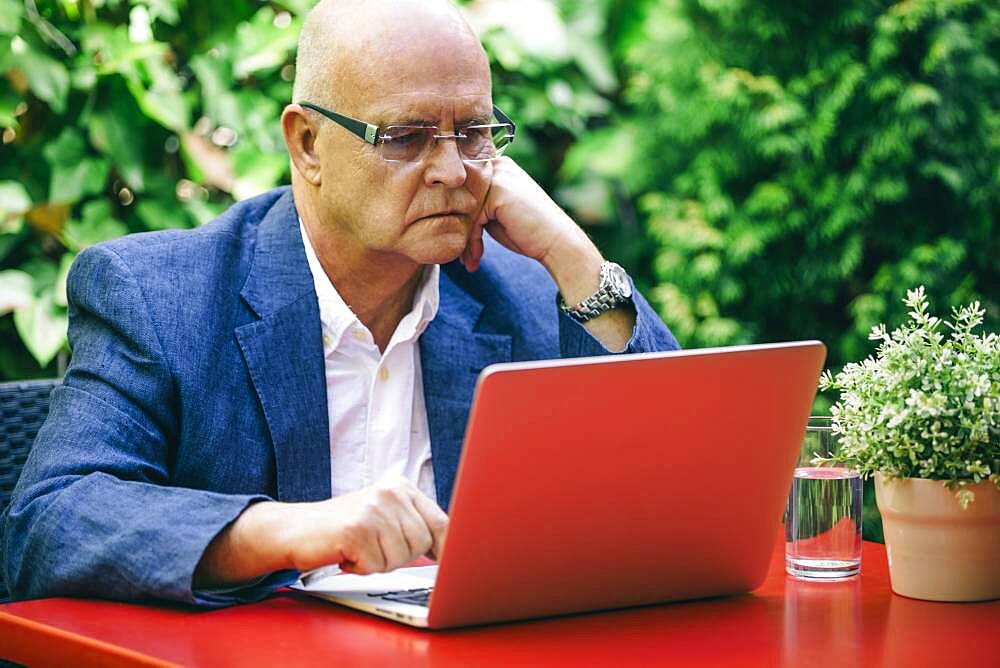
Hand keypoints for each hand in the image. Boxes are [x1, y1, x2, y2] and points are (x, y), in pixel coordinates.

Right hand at [281, 476, 448, 573]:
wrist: (295, 529)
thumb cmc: (343, 529)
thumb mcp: (384, 517)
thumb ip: (414, 526)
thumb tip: (450, 548)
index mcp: (401, 488)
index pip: (441, 522)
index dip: (447, 548)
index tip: (452, 565)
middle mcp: (390, 493)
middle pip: (422, 544)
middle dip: (400, 556)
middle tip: (374, 547)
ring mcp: (373, 510)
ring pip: (400, 558)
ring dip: (379, 562)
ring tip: (359, 548)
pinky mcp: (356, 530)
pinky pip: (375, 566)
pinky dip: (360, 568)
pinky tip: (346, 554)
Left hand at [460, 157, 597, 273]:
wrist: (555, 242)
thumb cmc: (526, 231)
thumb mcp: (494, 213)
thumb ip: (474, 204)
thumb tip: (441, 211)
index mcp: (496, 166)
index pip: (460, 186)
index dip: (455, 214)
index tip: (455, 241)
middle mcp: (496, 165)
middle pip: (458, 197)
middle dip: (457, 228)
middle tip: (459, 255)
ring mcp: (498, 176)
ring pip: (463, 209)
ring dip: (463, 239)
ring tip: (468, 260)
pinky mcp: (498, 192)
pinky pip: (472, 218)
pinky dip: (472, 241)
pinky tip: (476, 258)